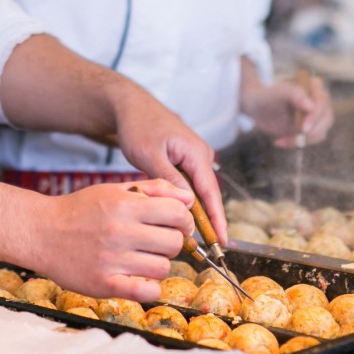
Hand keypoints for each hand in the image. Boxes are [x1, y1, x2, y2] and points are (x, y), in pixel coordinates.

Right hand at [23, 179, 195, 302]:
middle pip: (175, 242)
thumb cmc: (81, 209)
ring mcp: (112, 260)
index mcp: (125, 205)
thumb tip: (189, 197)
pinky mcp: (104, 284)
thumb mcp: (116, 190)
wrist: (41, 232)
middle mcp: (120, 231)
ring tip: (143, 258)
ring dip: (159, 264)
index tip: (177, 224)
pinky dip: (150, 287)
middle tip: (158, 241)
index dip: (184, 219)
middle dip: (173, 241)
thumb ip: (154, 189)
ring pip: (163, 267)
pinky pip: (146, 291)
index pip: (178, 213)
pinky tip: (140, 278)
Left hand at [114, 94, 227, 245]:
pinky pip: (191, 184)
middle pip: (209, 194)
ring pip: (199, 191)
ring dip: (199, 212)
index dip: (217, 218)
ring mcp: (194, 157)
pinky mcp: (185, 159)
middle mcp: (201, 155)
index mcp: (196, 153)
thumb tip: (187, 204)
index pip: (211, 192)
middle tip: (212, 247)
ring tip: (200, 238)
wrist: (131, 106)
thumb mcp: (150, 154)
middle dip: (211, 220)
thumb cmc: (138, 127)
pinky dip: (188, 201)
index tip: (222, 240)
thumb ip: (169, 178)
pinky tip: (184, 217)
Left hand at [240, 58, 332, 146]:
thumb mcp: (278, 93)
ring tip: (281, 140)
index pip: (322, 101)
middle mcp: (320, 100)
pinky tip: (280, 141)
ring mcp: (318, 115)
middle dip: (312, 131)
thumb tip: (311, 106)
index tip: (304, 128)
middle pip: (326, 118)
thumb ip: (294, 94)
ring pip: (321, 132)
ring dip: (303, 139)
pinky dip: (296, 143)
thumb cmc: (268, 96)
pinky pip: (311, 140)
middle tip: (294, 139)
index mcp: (314, 86)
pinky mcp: (312, 128)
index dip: (315, 116)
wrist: (259, 108)